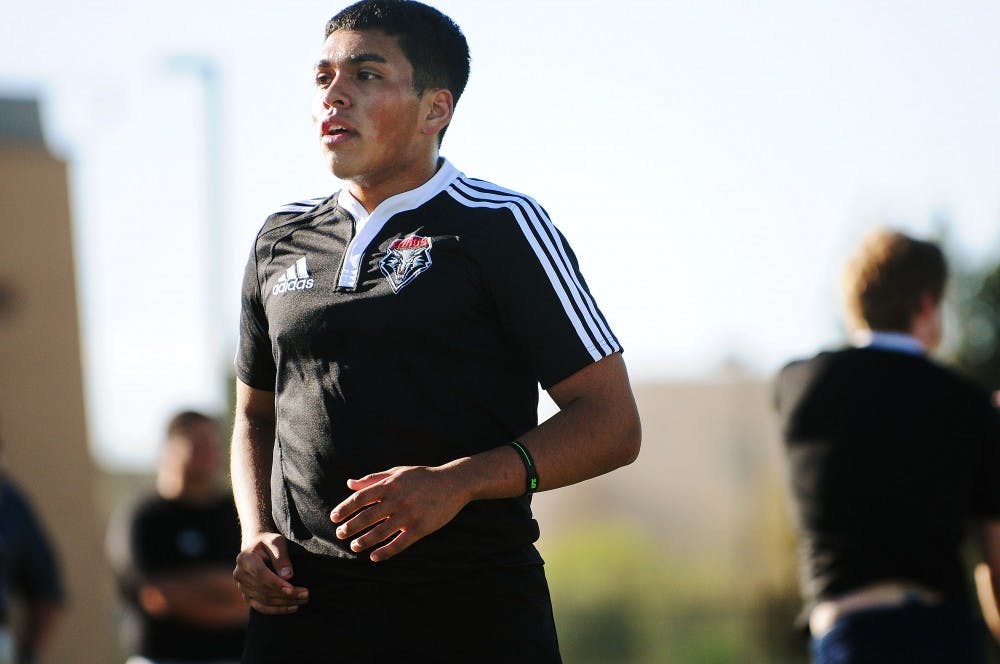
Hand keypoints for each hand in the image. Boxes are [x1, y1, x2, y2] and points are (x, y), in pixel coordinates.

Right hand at [232, 532, 308, 613]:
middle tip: (306, 594)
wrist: (256, 548)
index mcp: (245, 559)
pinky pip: (261, 607)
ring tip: (303, 600)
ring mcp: (242, 587)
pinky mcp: (247, 596)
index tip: (292, 589)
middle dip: (286, 594)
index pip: (260, 574)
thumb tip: (287, 576)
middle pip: (264, 589)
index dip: (276, 583)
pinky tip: (293, 607)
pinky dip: (277, 610)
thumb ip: (281, 556)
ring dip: (285, 602)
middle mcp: (240, 574)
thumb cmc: (268, 542)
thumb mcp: (276, 541)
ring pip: (265, 600)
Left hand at [330, 465, 469, 561]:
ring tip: (355, 546)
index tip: (334, 518)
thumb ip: (373, 479)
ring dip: (364, 541)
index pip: (361, 498)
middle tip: (340, 534)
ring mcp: (409, 514)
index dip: (345, 508)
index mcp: (390, 484)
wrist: (454, 483)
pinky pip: (399, 543)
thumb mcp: (398, 473)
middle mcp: (397, 499)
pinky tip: (374, 557)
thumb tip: (350, 484)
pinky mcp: (421, 528)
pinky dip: (385, 552)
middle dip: (350, 527)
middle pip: (367, 516)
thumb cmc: (423, 477)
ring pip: (380, 532)